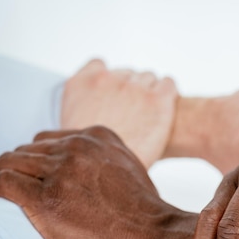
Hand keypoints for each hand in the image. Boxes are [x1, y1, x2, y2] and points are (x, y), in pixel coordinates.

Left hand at [0, 126, 216, 238]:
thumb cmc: (146, 217)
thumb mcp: (130, 170)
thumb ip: (104, 162)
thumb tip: (87, 175)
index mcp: (97, 137)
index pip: (47, 139)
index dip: (38, 162)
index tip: (37, 182)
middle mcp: (77, 146)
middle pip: (26, 150)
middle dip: (21, 172)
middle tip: (21, 196)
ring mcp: (60, 171)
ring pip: (9, 162)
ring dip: (4, 181)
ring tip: (6, 202)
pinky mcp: (45, 200)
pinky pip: (0, 184)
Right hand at [60, 59, 177, 167]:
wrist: (106, 173)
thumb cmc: (90, 159)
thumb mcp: (70, 129)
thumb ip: (82, 110)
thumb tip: (93, 113)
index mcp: (81, 84)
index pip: (98, 65)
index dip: (109, 80)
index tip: (113, 92)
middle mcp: (107, 79)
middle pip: (127, 74)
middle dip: (131, 90)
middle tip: (133, 113)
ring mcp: (133, 87)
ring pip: (148, 78)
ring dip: (149, 93)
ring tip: (148, 116)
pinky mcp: (158, 98)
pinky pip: (168, 84)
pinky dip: (168, 94)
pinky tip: (165, 108)